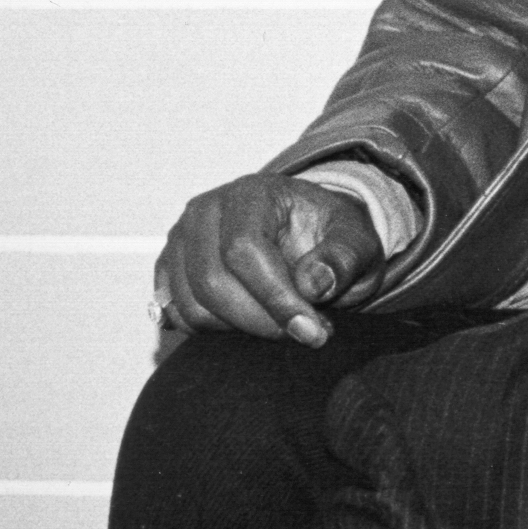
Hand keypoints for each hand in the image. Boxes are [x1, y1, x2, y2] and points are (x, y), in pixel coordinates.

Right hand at [154, 173, 383, 345]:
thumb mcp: (357, 240)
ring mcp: (180, 241)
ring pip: (191, 304)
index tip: (310, 327)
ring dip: (240, 329)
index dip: (275, 296)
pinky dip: (214, 331)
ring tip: (285, 326)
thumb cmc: (331, 235)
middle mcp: (205, 212)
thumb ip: (344, 258)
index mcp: (252, 194)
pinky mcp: (170, 270)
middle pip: (211, 280)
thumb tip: (313, 284)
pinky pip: (176, 314)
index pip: (244, 249)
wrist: (310, 235)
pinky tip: (253, 323)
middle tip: (305, 334)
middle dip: (260, 320)